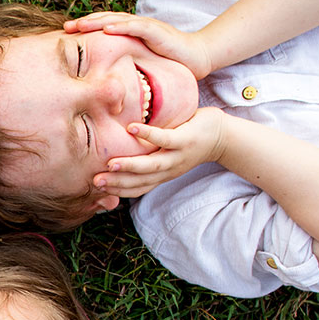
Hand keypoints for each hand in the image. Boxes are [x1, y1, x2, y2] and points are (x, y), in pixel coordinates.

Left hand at [64, 12, 212, 79]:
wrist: (197, 58)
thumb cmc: (169, 62)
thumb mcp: (141, 63)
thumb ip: (126, 65)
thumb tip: (106, 79)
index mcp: (131, 33)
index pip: (104, 27)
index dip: (86, 29)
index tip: (66, 35)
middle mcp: (136, 26)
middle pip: (106, 20)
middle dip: (85, 23)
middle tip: (65, 28)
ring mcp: (146, 27)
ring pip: (117, 20)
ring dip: (97, 22)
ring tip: (79, 25)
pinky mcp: (156, 31)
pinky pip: (135, 27)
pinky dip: (120, 26)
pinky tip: (106, 29)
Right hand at [95, 107, 228, 198]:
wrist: (222, 137)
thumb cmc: (189, 143)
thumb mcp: (167, 156)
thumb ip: (148, 157)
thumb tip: (122, 151)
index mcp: (162, 175)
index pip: (137, 188)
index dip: (117, 191)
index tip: (96, 189)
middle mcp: (169, 170)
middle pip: (141, 181)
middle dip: (118, 183)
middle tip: (96, 182)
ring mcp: (178, 156)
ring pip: (152, 165)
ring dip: (131, 166)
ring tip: (111, 163)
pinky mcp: (185, 140)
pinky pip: (165, 138)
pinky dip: (148, 135)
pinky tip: (131, 129)